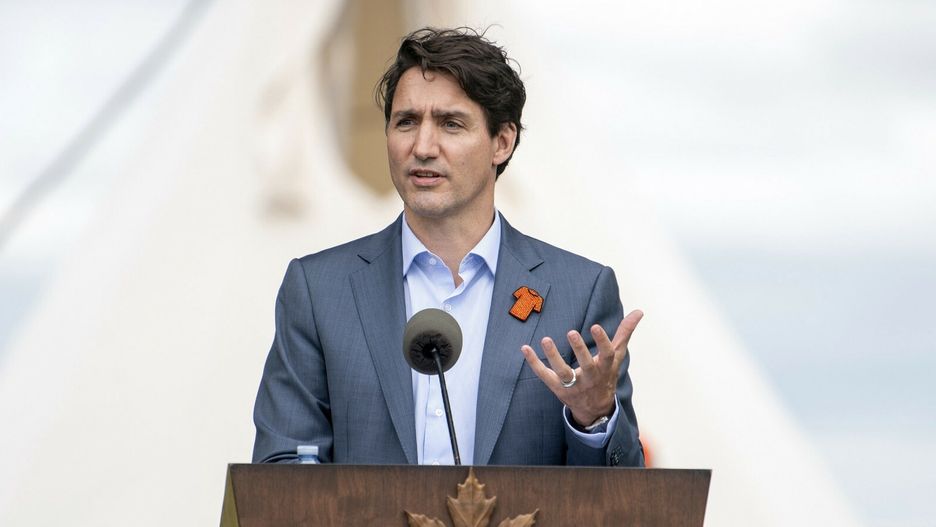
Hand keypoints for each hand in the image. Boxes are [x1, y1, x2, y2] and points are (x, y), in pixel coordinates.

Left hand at [520, 310, 642, 426]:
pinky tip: (525, 347)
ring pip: (563, 372)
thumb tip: (639, 311)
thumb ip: (625, 333)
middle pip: (586, 365)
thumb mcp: (616, 356)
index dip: (602, 341)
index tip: (595, 326)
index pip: (606, 355)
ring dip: (554, 356)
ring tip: (546, 339)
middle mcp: (590, 377)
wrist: (595, 408)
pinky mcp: (558, 388)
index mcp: (605, 368)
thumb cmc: (605, 375)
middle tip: (572, 332)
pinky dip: (534, 363)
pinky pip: (544, 376)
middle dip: (579, 349)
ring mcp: (573, 385)